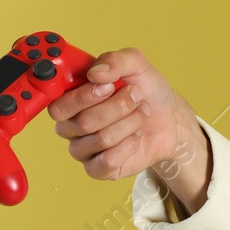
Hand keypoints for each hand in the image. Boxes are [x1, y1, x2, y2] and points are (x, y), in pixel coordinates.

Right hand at [48, 47, 194, 181]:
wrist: (170, 118)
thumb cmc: (147, 92)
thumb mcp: (136, 65)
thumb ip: (115, 60)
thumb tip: (95, 73)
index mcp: (71, 100)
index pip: (59, 106)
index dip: (83, 97)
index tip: (109, 87)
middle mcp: (72, 126)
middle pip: (83, 122)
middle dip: (118, 106)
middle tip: (135, 96)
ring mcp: (83, 149)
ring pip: (101, 139)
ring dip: (130, 122)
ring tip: (140, 113)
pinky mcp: (98, 169)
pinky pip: (108, 160)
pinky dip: (129, 144)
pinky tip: (136, 136)